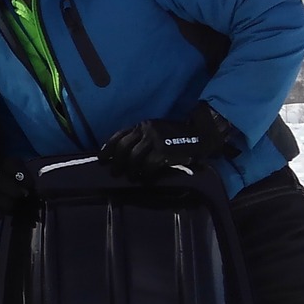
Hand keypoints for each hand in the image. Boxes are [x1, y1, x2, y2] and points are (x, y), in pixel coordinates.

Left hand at [98, 104, 234, 181]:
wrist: (201, 133)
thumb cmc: (177, 135)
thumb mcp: (156, 131)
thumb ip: (141, 139)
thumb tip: (124, 157)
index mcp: (143, 125)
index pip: (119, 135)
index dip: (107, 148)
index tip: (102, 159)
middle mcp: (147, 129)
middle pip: (123, 147)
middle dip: (117, 162)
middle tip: (115, 173)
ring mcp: (156, 139)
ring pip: (134, 157)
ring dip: (130, 170)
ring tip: (131, 177)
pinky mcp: (165, 151)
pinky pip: (149, 165)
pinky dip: (145, 174)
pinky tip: (146, 179)